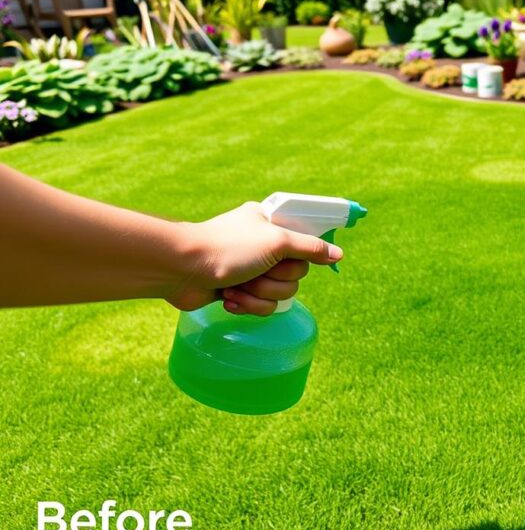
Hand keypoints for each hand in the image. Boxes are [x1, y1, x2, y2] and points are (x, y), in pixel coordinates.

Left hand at [167, 202, 341, 314]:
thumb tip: (338, 254)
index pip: (307, 237)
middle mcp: (265, 245)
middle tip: (259, 270)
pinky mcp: (241, 290)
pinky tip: (228, 298)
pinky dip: (247, 304)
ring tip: (237, 286)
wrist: (181, 271)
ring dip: (259, 294)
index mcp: (272, 224)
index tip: (312, 255)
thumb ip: (310, 249)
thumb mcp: (276, 242)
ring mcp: (252, 269)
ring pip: (281, 293)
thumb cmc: (227, 248)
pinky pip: (263, 305)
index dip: (310, 250)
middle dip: (276, 279)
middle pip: (297, 272)